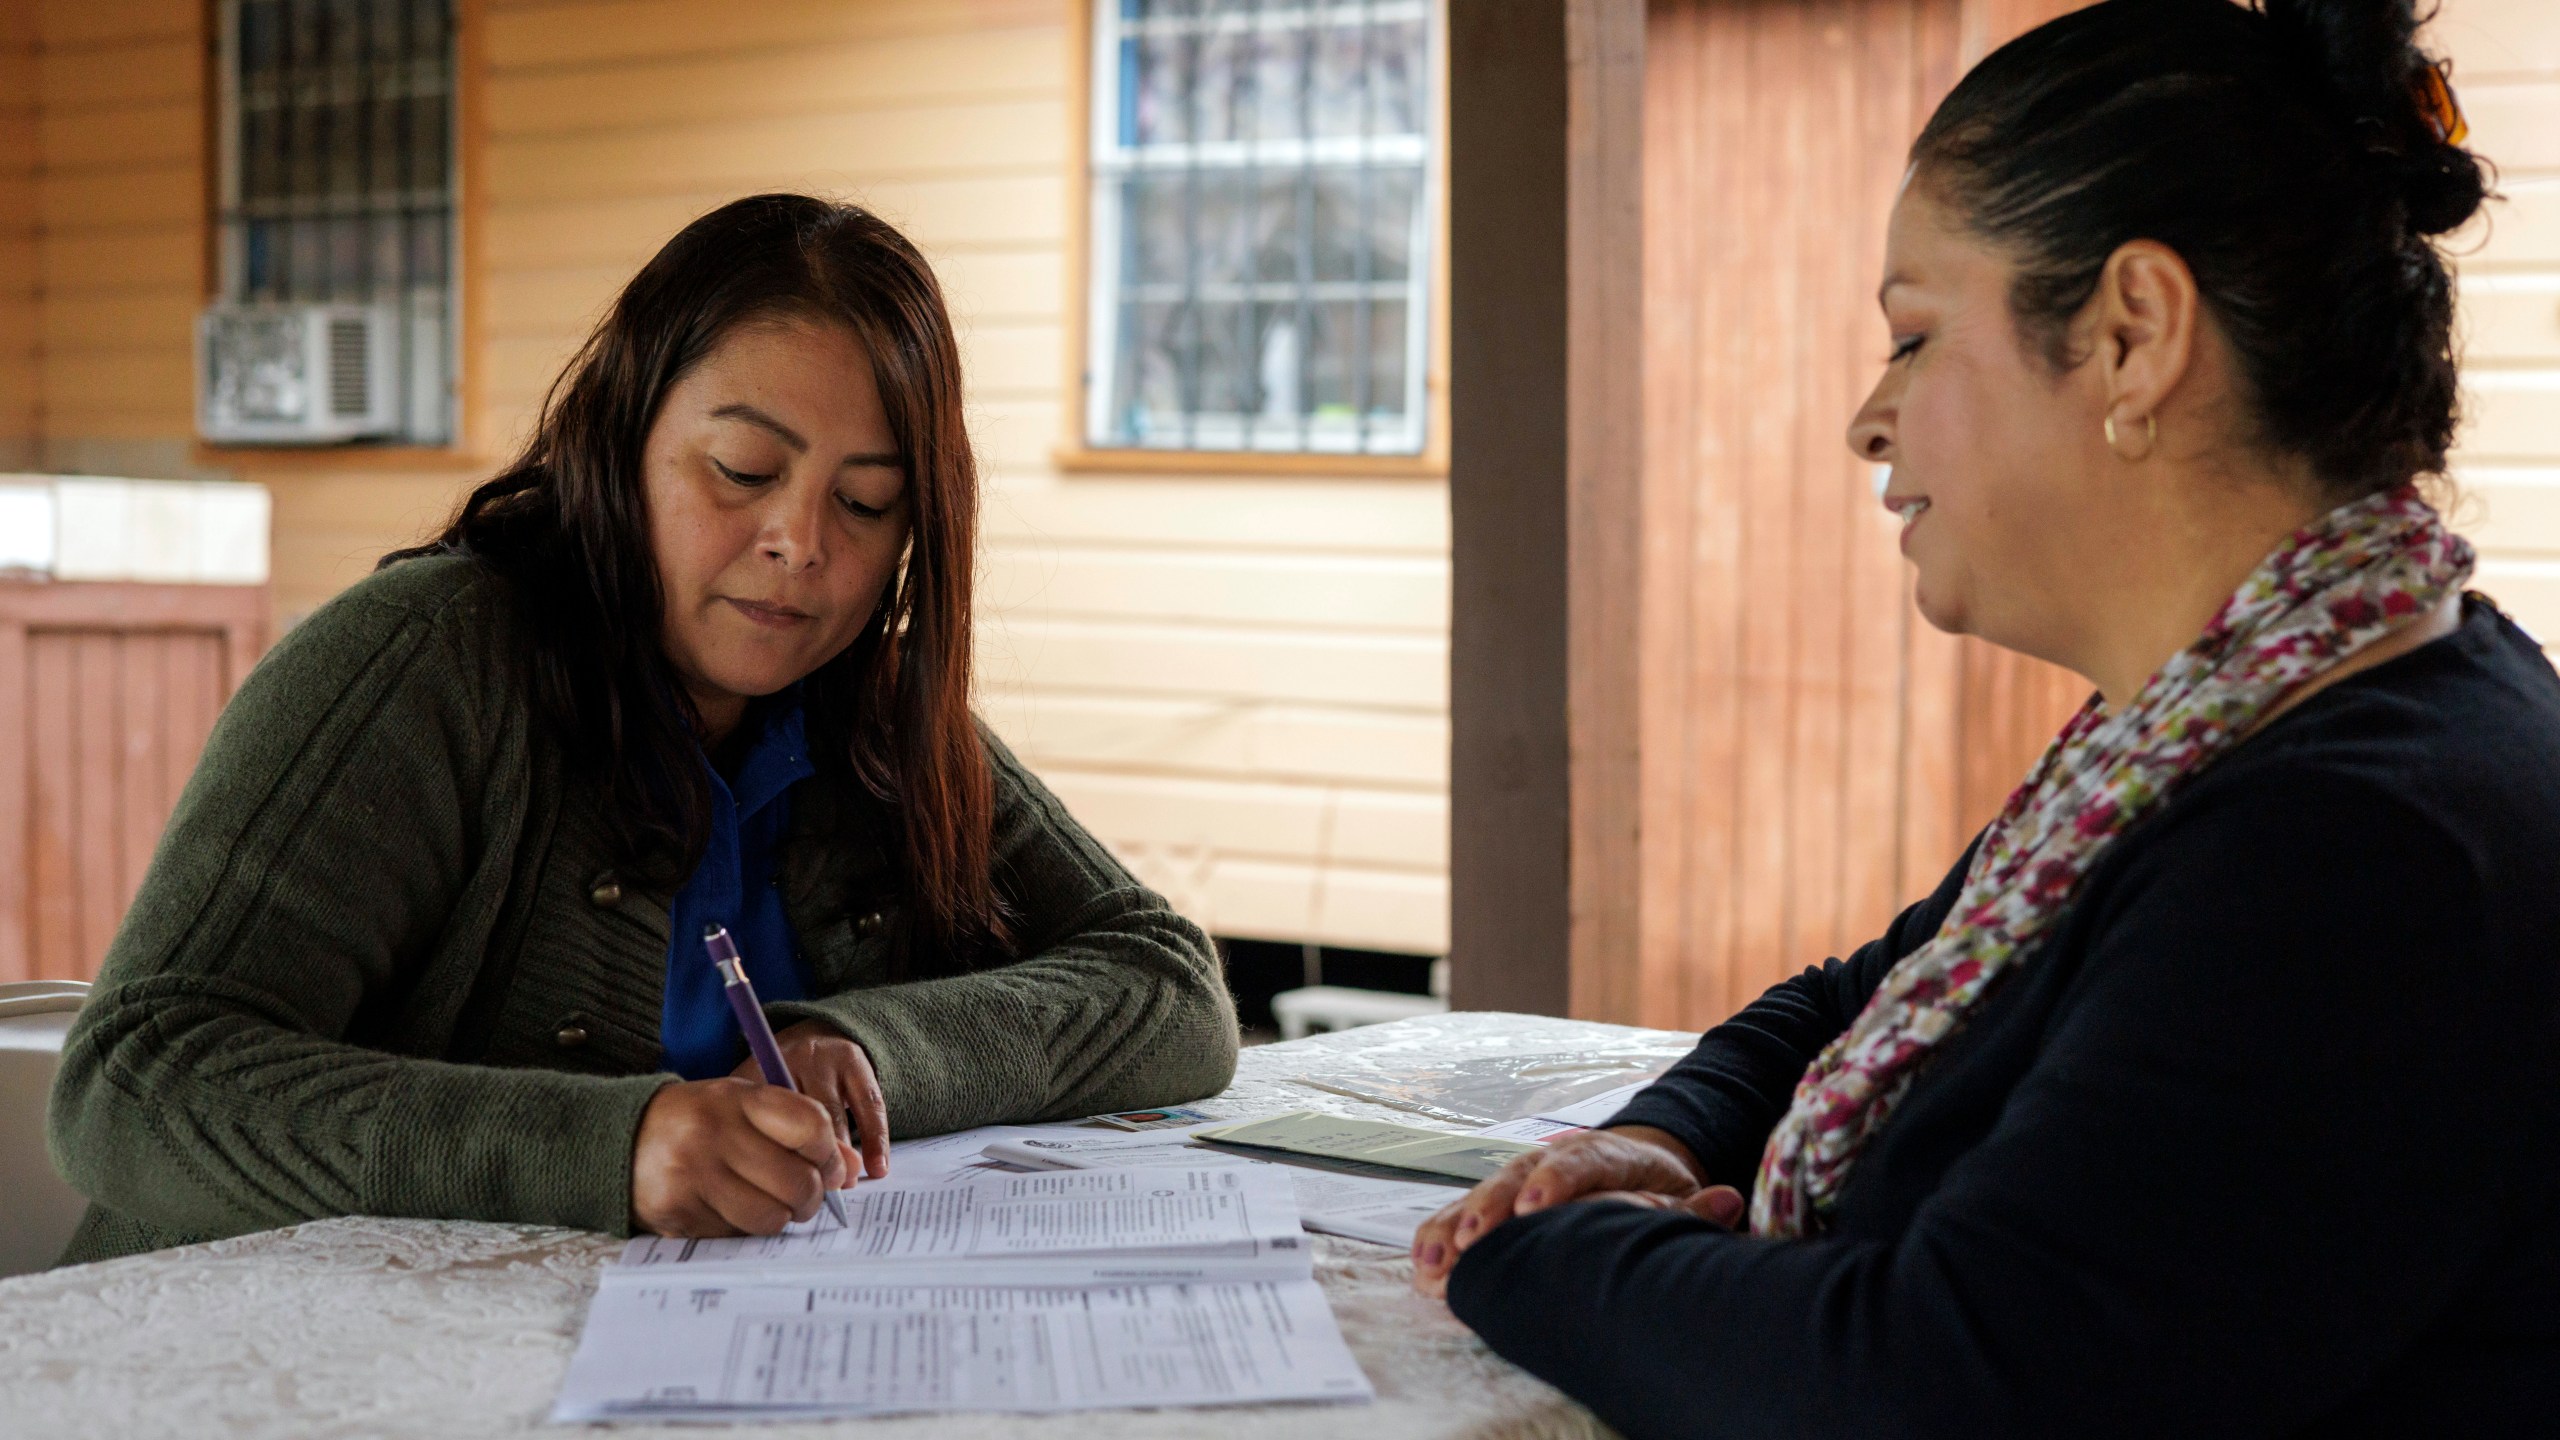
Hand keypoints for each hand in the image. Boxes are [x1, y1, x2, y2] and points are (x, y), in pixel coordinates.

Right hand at [629, 1078, 851, 1235]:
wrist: (620, 1139)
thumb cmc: (698, 1121)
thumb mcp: (742, 1106)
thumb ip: (795, 1129)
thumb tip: (851, 1168)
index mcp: (736, 1098)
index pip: (810, 1125)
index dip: (831, 1152)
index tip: (830, 1163)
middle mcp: (713, 1134)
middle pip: (798, 1182)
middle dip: (812, 1196)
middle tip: (804, 1195)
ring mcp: (693, 1177)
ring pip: (772, 1218)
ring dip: (779, 1217)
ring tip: (768, 1203)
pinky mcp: (678, 1214)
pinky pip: (736, 1236)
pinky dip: (743, 1229)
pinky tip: (729, 1209)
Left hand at [732, 1021, 891, 1184]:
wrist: (813, 1035)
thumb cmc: (779, 1086)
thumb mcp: (757, 1103)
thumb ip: (766, 1140)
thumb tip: (789, 1192)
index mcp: (755, 1075)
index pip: (760, 1124)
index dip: (776, 1161)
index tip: (785, 1193)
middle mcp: (786, 1060)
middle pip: (797, 1121)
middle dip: (810, 1163)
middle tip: (818, 1194)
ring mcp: (821, 1057)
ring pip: (833, 1115)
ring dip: (841, 1156)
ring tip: (845, 1184)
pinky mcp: (853, 1058)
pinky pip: (869, 1104)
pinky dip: (875, 1139)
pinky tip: (878, 1167)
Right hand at [1408, 1125, 1744, 1297]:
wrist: (1635, 1165)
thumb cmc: (1656, 1187)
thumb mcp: (1681, 1192)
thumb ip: (1696, 1205)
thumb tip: (1728, 1200)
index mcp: (1605, 1153)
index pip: (1578, 1160)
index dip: (1555, 1182)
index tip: (1536, 1207)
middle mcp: (1555, 1158)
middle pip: (1518, 1175)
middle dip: (1494, 1206)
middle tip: (1476, 1238)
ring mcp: (1523, 1177)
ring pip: (1485, 1193)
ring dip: (1458, 1225)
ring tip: (1435, 1259)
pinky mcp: (1502, 1201)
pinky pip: (1468, 1214)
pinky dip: (1444, 1234)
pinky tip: (1426, 1263)